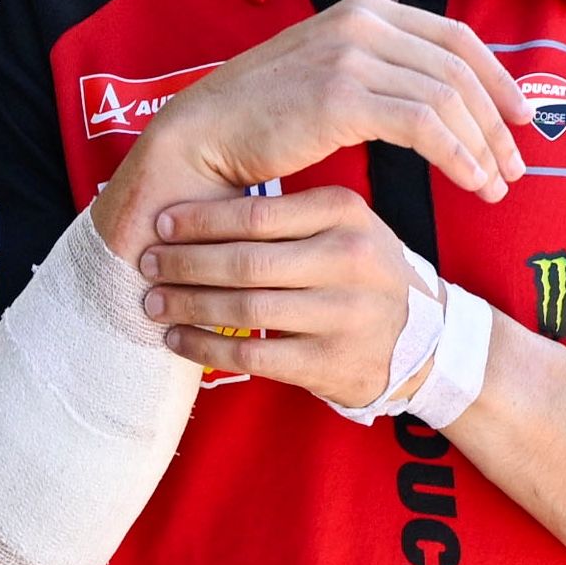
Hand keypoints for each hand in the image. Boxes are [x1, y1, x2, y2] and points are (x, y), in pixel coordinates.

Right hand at [94, 0, 529, 254]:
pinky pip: (423, 125)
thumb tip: (440, 102)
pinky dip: (457, 156)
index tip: (521, 119)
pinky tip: (470, 182)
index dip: (497, 79)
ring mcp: (351, 53)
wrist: (200, 136)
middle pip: (459, 70)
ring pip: (447, 99)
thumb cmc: (262, 119)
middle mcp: (363, 20)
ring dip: (481, 147)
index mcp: (364, 9)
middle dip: (496, 123)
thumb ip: (381, 75)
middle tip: (514, 168)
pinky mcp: (341, 94)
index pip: (456, 39)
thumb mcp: (330, 78)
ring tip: (494, 188)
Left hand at [138, 187, 435, 409]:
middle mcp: (350, 261)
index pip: (258, 212)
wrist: (420, 338)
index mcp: (347, 215)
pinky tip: (178, 340)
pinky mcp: (331, 363)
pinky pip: (252, 356)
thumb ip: (288, 212)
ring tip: (153, 302)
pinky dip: (205, 347)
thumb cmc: (359, 270)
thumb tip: (193, 201)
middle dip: (185, 263)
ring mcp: (343, 316)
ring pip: (245, 309)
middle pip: (246, 261)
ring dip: (188, 306)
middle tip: (146, 263)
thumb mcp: (344, 225)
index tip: (161, 223)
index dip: (201, 220)